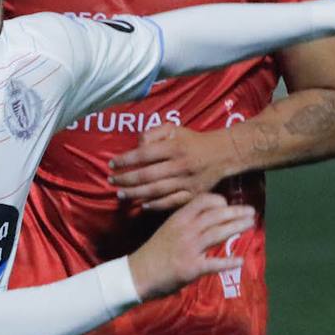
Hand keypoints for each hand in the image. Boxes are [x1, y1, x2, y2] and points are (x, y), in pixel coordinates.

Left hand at [108, 123, 237, 210]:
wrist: (223, 154)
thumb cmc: (192, 141)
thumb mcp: (174, 129)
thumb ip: (153, 133)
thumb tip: (137, 146)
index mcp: (174, 147)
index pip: (144, 154)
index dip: (125, 160)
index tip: (112, 164)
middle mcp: (180, 165)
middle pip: (147, 175)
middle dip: (126, 180)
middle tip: (112, 182)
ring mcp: (187, 182)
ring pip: (156, 190)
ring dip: (136, 194)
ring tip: (121, 194)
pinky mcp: (194, 194)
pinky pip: (172, 202)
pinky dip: (156, 205)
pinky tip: (142, 205)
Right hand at [127, 193, 256, 299]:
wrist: (136, 275)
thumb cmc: (152, 253)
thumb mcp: (167, 230)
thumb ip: (185, 224)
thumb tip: (206, 219)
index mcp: (178, 219)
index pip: (203, 201)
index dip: (219, 201)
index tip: (228, 204)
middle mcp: (185, 230)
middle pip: (216, 215)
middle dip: (236, 212)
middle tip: (251, 212)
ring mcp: (189, 249)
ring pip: (218, 233)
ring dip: (237, 227)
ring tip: (251, 225)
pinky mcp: (191, 268)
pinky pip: (214, 264)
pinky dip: (229, 262)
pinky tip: (240, 261)